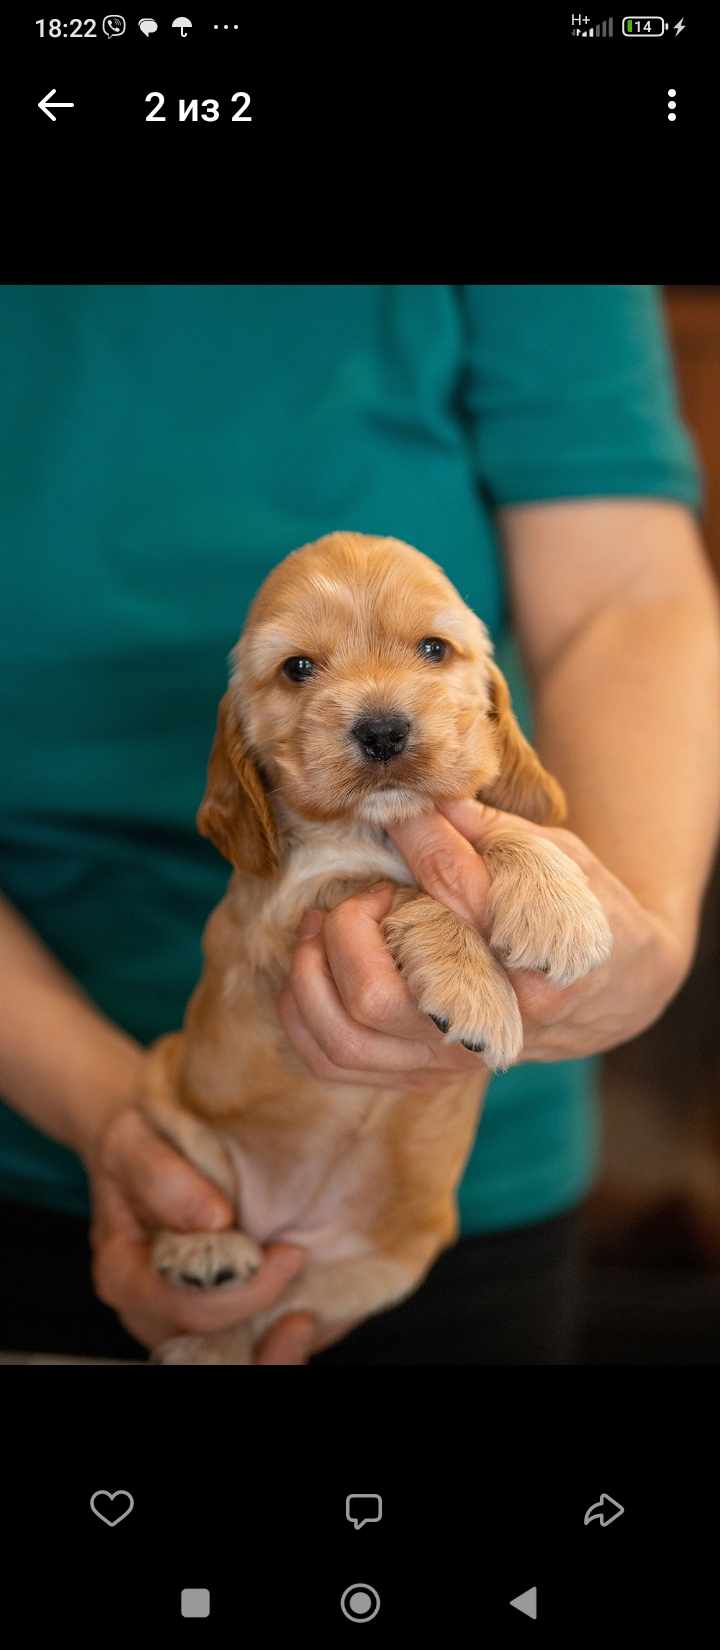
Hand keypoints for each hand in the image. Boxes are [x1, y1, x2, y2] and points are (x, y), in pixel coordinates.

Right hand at [84, 1103, 315, 1362]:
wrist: (133, 1140)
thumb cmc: (132, 1138)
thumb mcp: (132, 1140)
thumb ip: (161, 1178)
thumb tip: (214, 1219)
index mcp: (125, 1275)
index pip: (189, 1307)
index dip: (246, 1293)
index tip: (290, 1254)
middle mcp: (149, 1308)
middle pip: (211, 1347)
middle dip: (266, 1332)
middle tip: (310, 1293)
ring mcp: (176, 1315)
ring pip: (226, 1355)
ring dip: (273, 1347)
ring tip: (311, 1320)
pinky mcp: (205, 1309)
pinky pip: (240, 1342)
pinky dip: (274, 1335)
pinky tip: (306, 1314)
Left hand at [277, 800, 692, 1080]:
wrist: (606, 984)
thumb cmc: (578, 904)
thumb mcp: (554, 854)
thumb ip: (487, 832)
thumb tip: (419, 798)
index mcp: (538, 965)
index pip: (460, 910)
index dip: (421, 853)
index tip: (402, 827)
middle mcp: (490, 1029)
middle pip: (377, 998)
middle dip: (348, 929)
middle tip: (367, 892)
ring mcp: (451, 1060)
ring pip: (344, 1038)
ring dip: (310, 969)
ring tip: (322, 921)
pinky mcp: (420, 1075)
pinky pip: (332, 1061)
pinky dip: (301, 1010)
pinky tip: (310, 960)